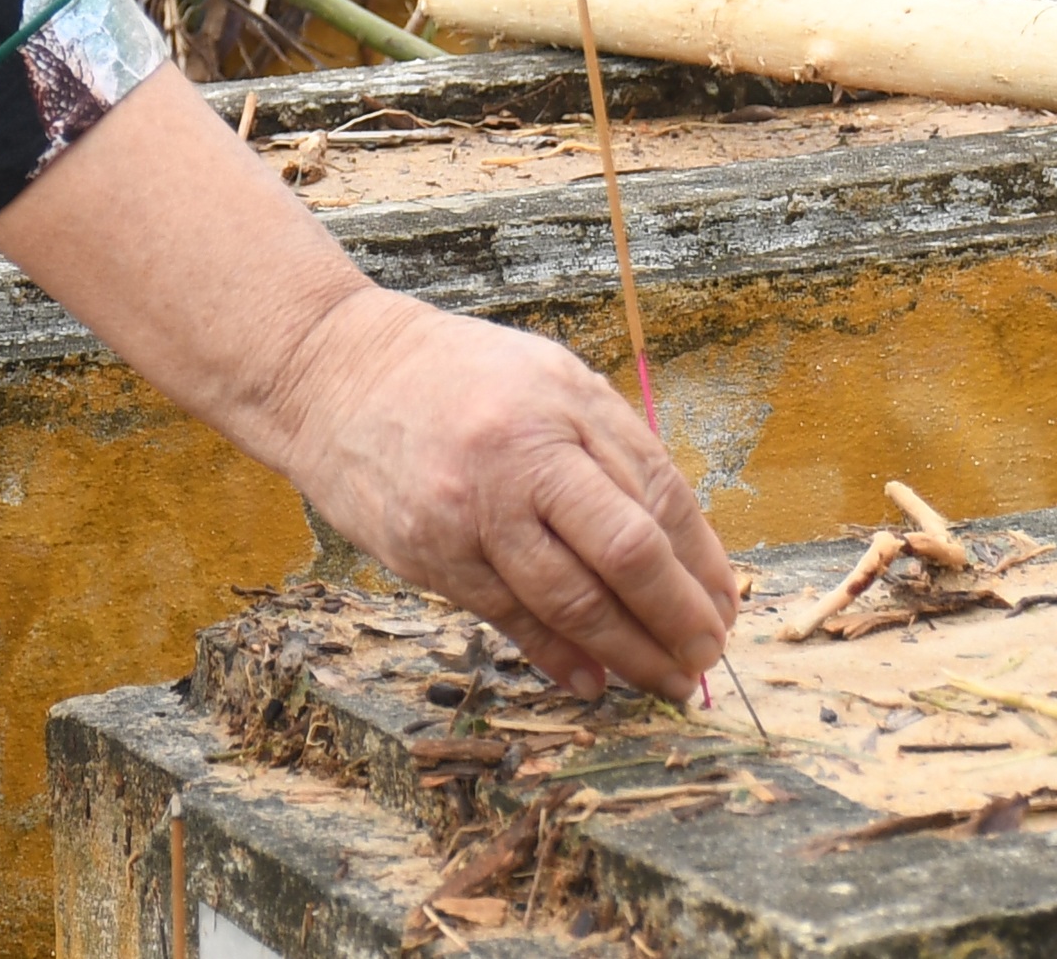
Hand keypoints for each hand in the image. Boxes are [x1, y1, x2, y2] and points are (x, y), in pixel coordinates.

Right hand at [264, 288, 736, 700]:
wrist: (331, 374)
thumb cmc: (457, 375)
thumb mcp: (549, 379)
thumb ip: (612, 450)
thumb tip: (678, 548)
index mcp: (564, 405)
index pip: (656, 496)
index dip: (701, 561)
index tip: (724, 605)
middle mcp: (520, 458)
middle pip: (624, 553)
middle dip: (677, 617)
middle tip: (706, 658)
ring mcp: (470, 511)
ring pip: (569, 600)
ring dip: (628, 653)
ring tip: (665, 682)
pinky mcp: (429, 555)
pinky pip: (508, 619)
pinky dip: (557, 657)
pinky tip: (594, 681)